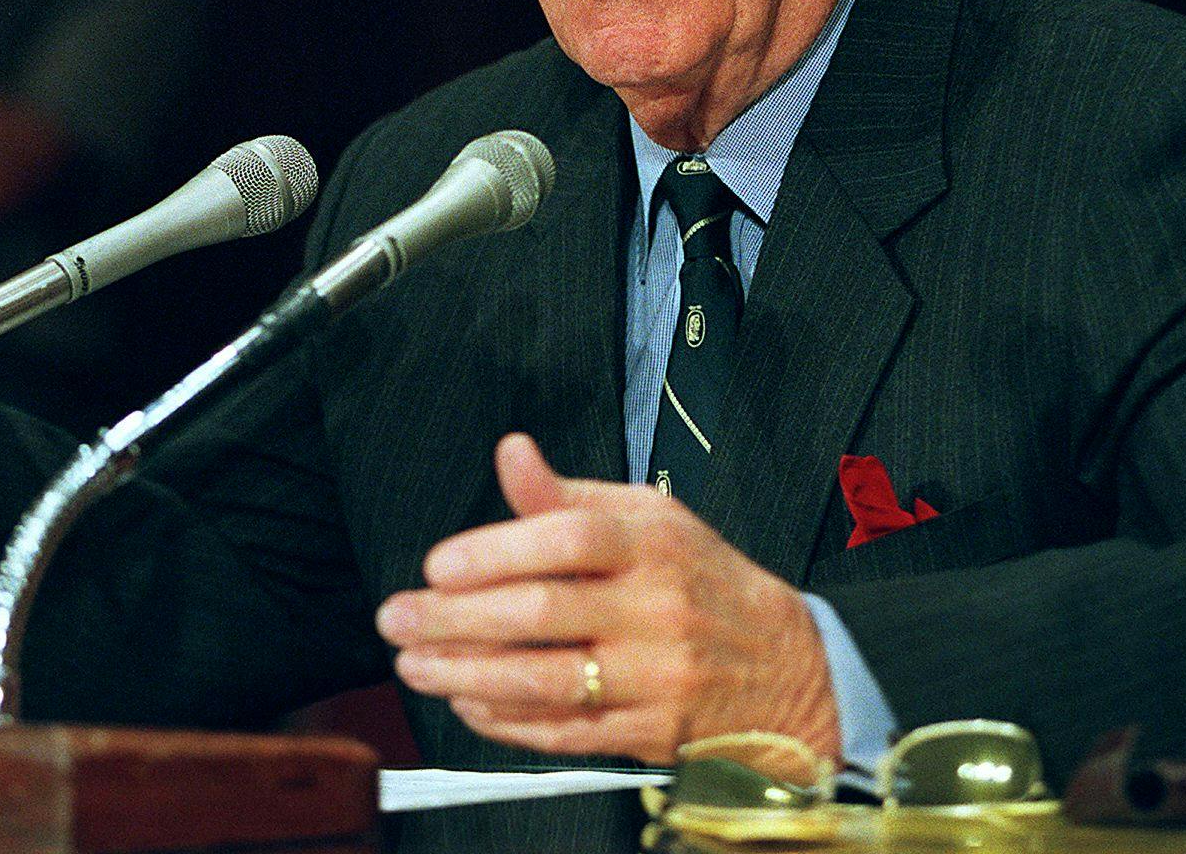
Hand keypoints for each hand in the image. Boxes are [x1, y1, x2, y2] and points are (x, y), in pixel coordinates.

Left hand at [376, 434, 839, 765]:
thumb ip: (568, 496)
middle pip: (543, 613)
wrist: (787, 669)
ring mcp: (655, 676)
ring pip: (545, 680)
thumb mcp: (650, 519)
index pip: (567, 539)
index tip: (438, 566)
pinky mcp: (649, 732)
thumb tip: (511, 454)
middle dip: (454, 619)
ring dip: (465, 675)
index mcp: (654, 544)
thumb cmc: (702, 583)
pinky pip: (563, 731)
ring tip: (414, 665)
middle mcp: (657, 609)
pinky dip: (505, 720)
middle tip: (398, 619)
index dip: (494, 551)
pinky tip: (467, 702)